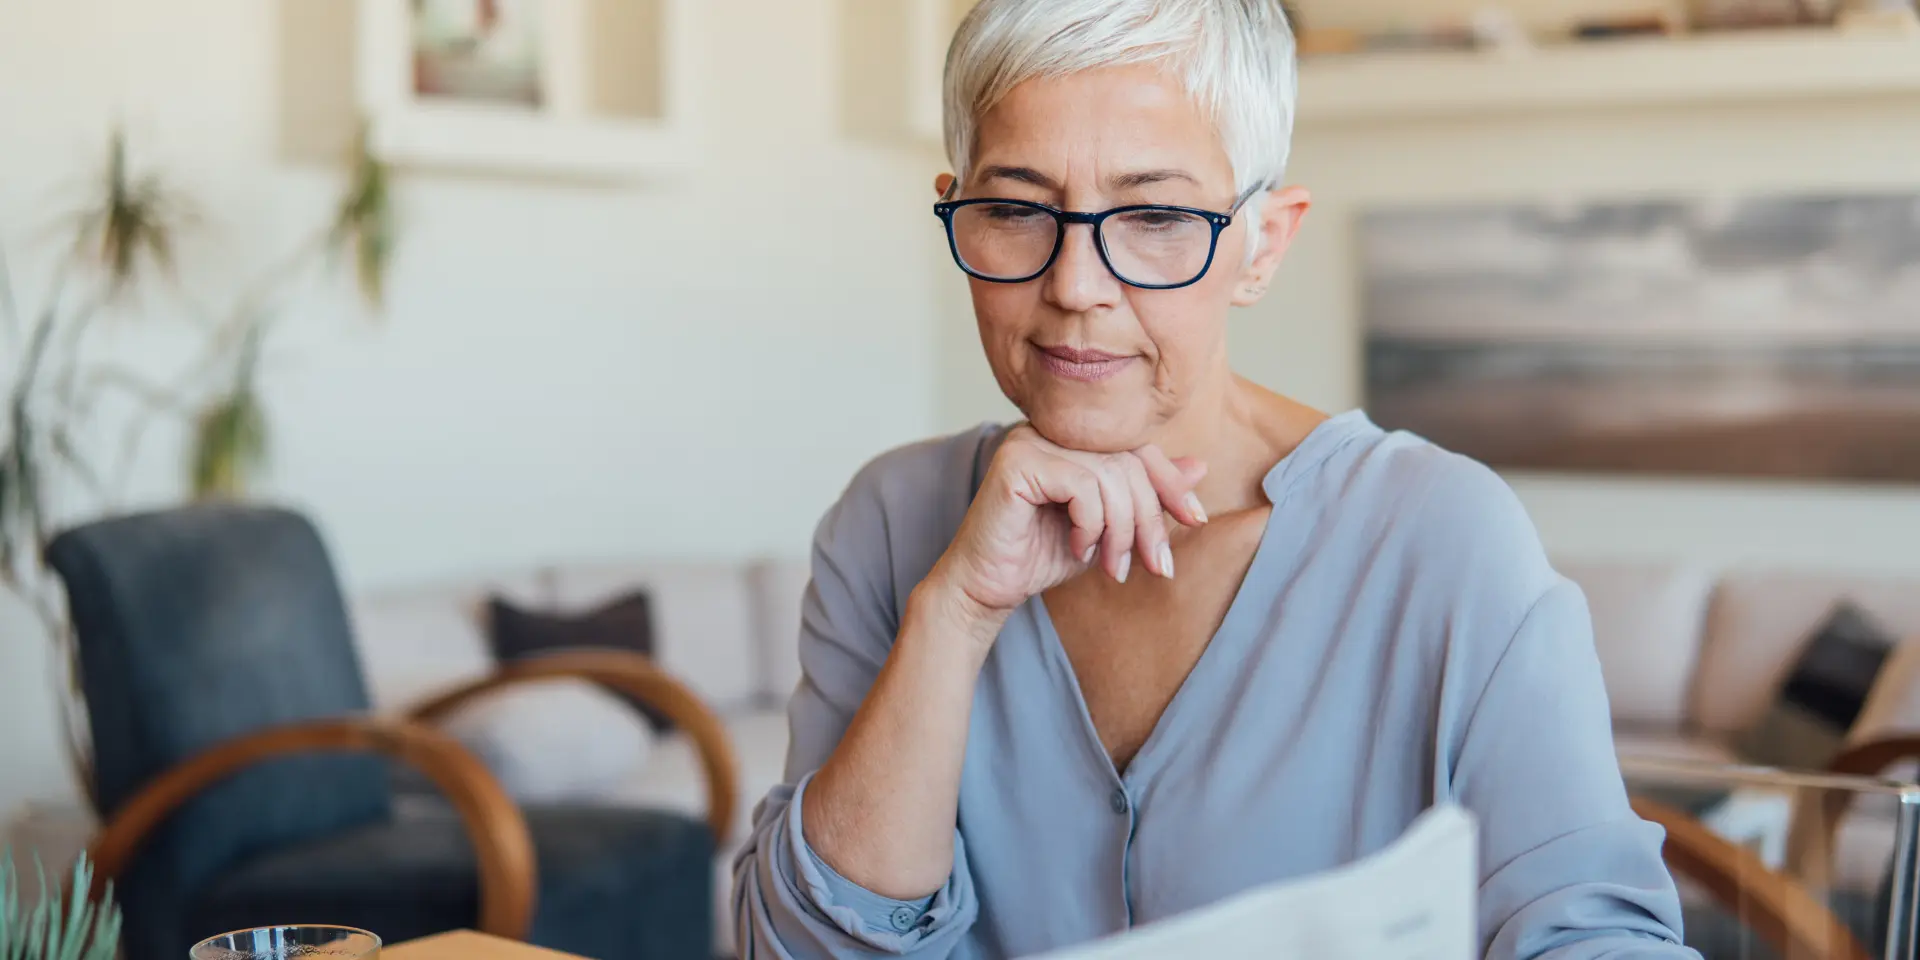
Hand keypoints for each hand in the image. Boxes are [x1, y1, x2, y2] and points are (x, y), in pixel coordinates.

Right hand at [923, 425, 1208, 627]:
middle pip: (1128, 461)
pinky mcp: (1016, 462)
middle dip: (1149, 518)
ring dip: (1122, 530)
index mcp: (1071, 438)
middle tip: (1155, 565)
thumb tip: (1200, 466)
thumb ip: (1146, 495)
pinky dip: (1091, 524)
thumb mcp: (1109, 527)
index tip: (1195, 520)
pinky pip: (1082, 485)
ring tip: (1112, 567)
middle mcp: (1049, 430)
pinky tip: (1078, 548)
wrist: (987, 588)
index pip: (1136, 446)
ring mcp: (1029, 440)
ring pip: (1110, 475)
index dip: (1171, 482)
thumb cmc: (1041, 556)